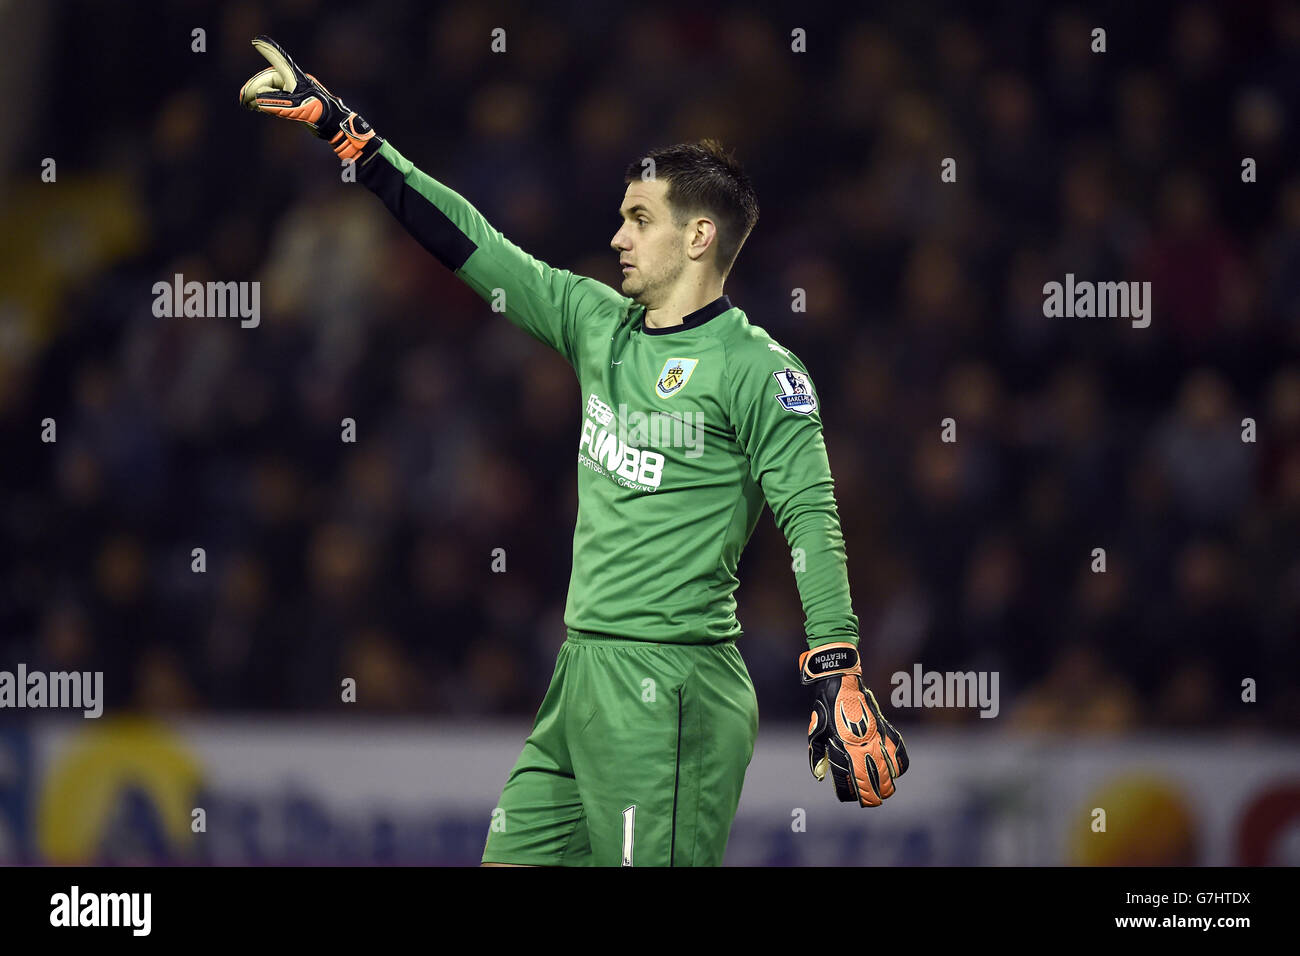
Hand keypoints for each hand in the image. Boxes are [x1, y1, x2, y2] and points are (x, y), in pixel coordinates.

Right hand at [239, 35, 379, 160]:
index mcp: (295, 77)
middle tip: (242, 98)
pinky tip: (256, 106)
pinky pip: (276, 97)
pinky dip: (265, 101)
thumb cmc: (320, 112)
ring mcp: (294, 91)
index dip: (268, 51)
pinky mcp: (296, 102)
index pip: (279, 61)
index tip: (257, 41)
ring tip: (245, 103)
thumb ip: (276, 103)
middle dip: (254, 87)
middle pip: (268, 79)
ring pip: (271, 89)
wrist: (335, 125)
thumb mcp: (296, 108)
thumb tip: (257, 100)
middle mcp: (294, 81)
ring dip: (257, 95)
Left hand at [798, 642, 908, 806]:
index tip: (852, 796)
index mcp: (845, 752)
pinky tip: (893, 769)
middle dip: (874, 797)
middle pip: (877, 787)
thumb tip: (820, 775)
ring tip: (882, 787)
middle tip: (869, 798)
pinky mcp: (887, 732)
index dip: (853, 796)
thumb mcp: (817, 734)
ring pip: (892, 776)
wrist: (841, 685)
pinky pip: (900, 755)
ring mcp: (879, 742)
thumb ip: (818, 757)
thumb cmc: (826, 710)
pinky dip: (899, 766)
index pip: (854, 787)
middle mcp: (865, 750)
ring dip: (887, 785)